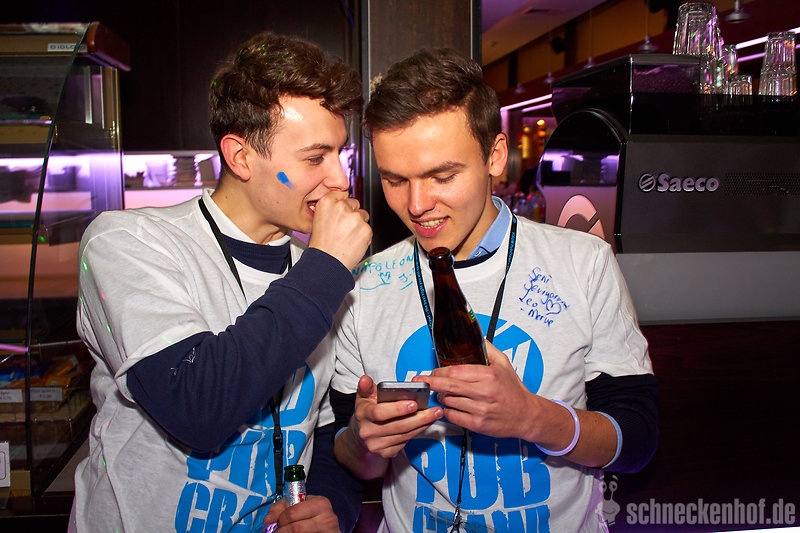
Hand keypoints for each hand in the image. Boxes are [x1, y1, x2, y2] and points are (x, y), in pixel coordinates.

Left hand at [262, 495, 339, 531]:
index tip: (278, 522)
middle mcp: (328, 517)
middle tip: (279, 531)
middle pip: (296, 528)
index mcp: (320, 503)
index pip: (292, 513)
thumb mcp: (297, 504)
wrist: (327, 526)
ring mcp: (329, 531)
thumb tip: (268, 520)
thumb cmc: (311, 515)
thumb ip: (280, 508)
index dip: (281, 519)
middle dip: (282, 530)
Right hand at [308, 190, 371, 270]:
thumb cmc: (321, 245)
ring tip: (347, 236)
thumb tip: (343, 204)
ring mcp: (355, 217)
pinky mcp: (366, 228)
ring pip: (363, 215)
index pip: (342, 194)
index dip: (342, 204)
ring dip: (358, 224)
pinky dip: (363, 235)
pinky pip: (368, 228)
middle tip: (343, 228)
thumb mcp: (318, 220)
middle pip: (354, 203)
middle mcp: (342, 206)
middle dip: (352, 213)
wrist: (327, 262)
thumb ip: (331, 209)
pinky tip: (352, 242)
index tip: (341, 212)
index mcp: (327, 202)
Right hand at [351, 375, 442, 458]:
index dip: (398, 409)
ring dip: (422, 425)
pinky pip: (405, 442)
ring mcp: (376, 444)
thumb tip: (365, 379)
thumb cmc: (367, 410)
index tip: (414, 403)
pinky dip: (417, 432)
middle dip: (419, 418)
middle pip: (398, 426)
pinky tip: (425, 424)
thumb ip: (366, 387)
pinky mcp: (385, 453)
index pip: (380, 412)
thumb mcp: (364, 396)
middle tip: (435, 410)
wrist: (362, 433)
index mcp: (363, 415)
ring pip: (404, 435)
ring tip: (434, 415)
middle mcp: (368, 432)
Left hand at [412, 341, 538, 439]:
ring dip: (442, 397)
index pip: (454, 372)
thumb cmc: (514, 390)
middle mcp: (483, 392)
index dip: (439, 372)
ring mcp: (480, 410)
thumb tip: (476, 336)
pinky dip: (448, 411)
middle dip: (430, 383)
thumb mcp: (504, 363)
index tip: (433, 372)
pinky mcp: (477, 425)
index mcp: (488, 375)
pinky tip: (453, 406)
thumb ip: (487, 348)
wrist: (526, 415)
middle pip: (447, 386)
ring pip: (448, 401)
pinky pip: (452, 416)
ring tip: (445, 393)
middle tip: (421, 382)